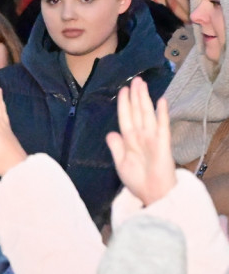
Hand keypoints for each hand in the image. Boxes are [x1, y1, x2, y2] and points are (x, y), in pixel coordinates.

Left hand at [106, 78, 175, 205]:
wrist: (152, 193)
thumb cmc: (137, 180)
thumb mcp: (120, 163)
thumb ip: (116, 147)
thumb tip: (111, 133)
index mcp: (129, 140)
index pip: (125, 117)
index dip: (124, 104)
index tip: (123, 90)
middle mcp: (141, 135)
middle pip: (137, 111)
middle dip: (135, 96)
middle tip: (135, 80)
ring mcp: (152, 138)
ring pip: (147, 114)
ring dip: (144, 99)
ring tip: (142, 84)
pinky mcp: (163, 143)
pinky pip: (162, 125)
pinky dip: (161, 113)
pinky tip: (161, 101)